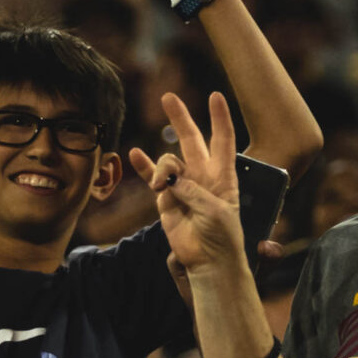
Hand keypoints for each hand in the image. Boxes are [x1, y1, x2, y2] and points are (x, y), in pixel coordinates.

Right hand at [130, 91, 245, 275]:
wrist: (208, 261)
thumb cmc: (221, 236)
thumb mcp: (215, 210)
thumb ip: (193, 191)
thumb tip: (170, 179)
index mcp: (223, 175)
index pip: (223, 140)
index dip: (220, 118)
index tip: (215, 96)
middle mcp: (202, 175)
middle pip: (191, 139)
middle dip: (180, 118)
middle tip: (168, 97)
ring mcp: (183, 185)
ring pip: (168, 162)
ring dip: (162, 169)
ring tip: (161, 187)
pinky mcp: (166, 198)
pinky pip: (152, 178)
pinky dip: (143, 167)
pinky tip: (134, 153)